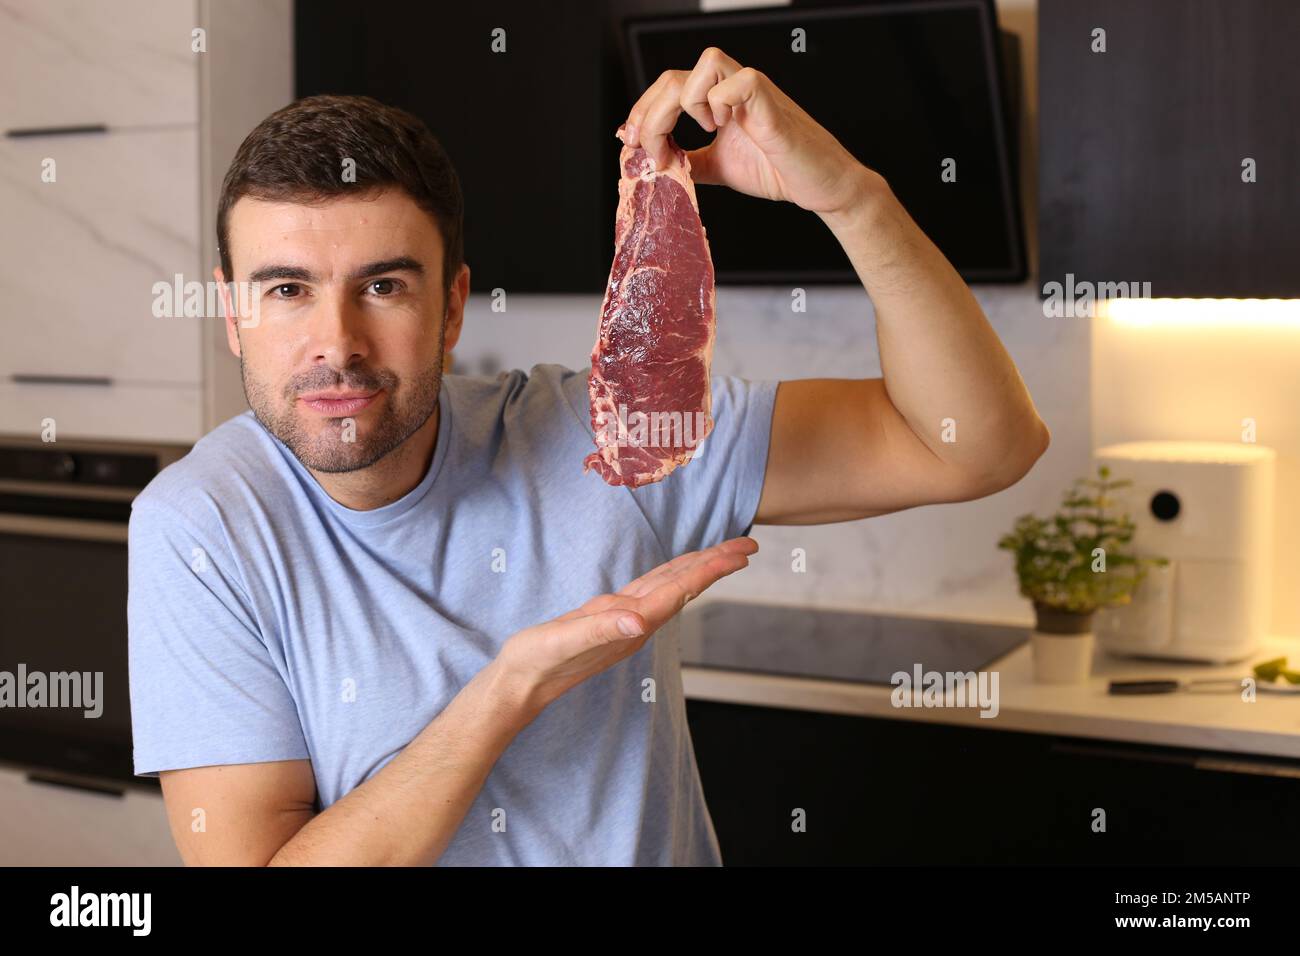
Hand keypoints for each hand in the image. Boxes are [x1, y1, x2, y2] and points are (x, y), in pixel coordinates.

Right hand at [495, 537, 757, 713]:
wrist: (520, 685)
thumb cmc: (538, 661)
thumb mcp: (566, 640)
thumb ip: (601, 628)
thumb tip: (639, 621)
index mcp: (631, 623)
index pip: (681, 590)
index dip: (712, 569)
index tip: (742, 552)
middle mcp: (636, 623)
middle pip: (685, 587)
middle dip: (717, 565)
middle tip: (749, 543)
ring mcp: (625, 622)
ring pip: (670, 588)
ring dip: (698, 569)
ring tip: (723, 553)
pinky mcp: (611, 620)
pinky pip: (651, 592)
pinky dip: (671, 576)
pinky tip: (676, 573)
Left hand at [619, 46, 874, 218]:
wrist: (819, 186)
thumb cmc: (779, 170)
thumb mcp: (719, 167)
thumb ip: (691, 161)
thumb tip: (660, 163)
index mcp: (719, 99)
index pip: (668, 87)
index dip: (642, 112)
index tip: (630, 143)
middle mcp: (732, 88)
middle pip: (675, 76)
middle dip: (649, 115)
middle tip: (648, 151)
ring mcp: (752, 92)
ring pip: (705, 63)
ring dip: (682, 104)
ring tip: (691, 138)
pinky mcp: (770, 104)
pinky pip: (737, 82)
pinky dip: (719, 104)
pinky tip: (721, 128)